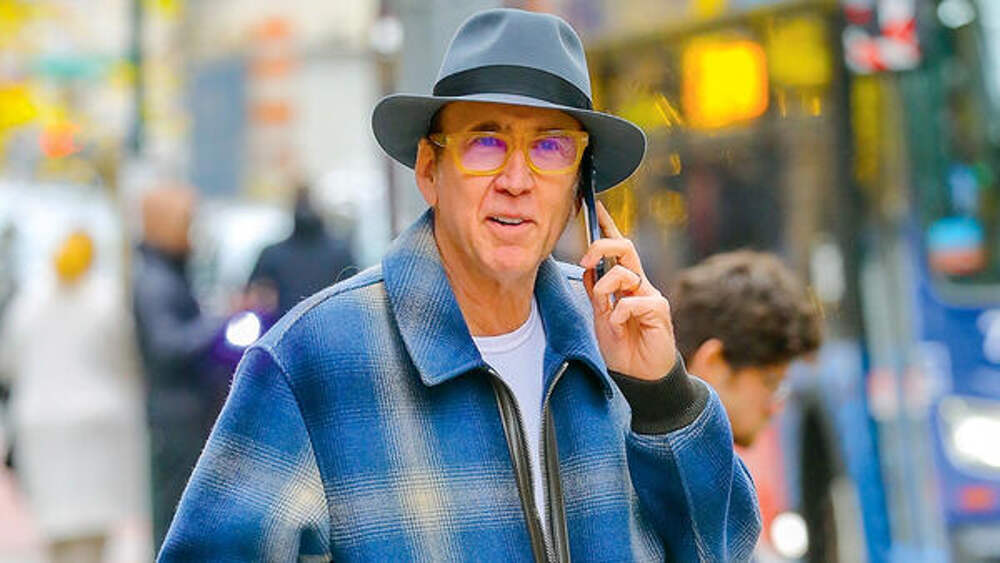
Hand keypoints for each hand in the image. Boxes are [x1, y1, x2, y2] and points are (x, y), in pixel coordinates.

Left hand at [580, 201, 676, 380]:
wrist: (640, 377)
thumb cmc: (623, 348)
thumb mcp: (600, 317)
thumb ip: (596, 294)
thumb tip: (586, 269)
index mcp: (626, 284)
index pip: (618, 249)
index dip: (608, 227)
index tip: (596, 208)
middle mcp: (640, 285)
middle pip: (626, 248)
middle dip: (603, 246)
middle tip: (584, 259)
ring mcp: (650, 296)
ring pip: (626, 273)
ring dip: (606, 286)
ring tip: (604, 308)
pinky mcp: (659, 311)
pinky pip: (633, 302)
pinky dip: (618, 313)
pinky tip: (618, 326)